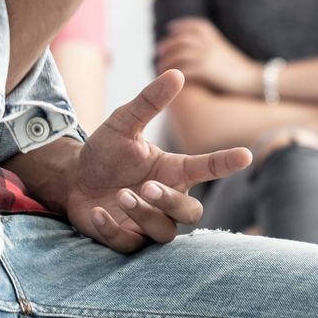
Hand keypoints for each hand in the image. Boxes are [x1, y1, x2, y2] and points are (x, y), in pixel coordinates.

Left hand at [68, 70, 252, 253]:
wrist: (73, 178)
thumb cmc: (106, 152)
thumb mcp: (123, 123)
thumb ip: (149, 102)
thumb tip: (176, 73)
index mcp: (172, 171)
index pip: (206, 168)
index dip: (225, 163)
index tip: (245, 154)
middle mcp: (166, 200)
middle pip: (190, 213)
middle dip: (172, 202)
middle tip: (146, 187)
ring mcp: (147, 223)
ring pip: (164, 231)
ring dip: (144, 215)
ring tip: (121, 195)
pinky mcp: (125, 239)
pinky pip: (129, 245)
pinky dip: (113, 230)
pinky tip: (98, 214)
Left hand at [154, 18, 261, 95]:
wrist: (254, 79)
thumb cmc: (240, 69)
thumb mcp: (225, 52)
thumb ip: (212, 48)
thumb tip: (197, 51)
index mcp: (214, 37)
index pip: (194, 25)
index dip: (180, 25)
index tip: (170, 28)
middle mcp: (209, 43)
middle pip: (181, 39)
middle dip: (168, 44)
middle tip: (159, 51)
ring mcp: (207, 56)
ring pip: (179, 55)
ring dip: (167, 61)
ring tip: (160, 67)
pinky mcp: (206, 70)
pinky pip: (183, 70)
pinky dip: (174, 73)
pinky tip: (170, 78)